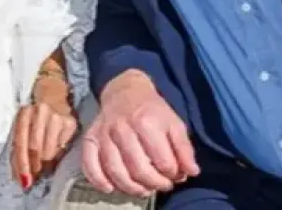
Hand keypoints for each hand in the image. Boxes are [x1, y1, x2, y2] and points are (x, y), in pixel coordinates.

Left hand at [10, 99, 78, 189]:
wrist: (54, 97)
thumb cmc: (34, 119)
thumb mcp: (22, 129)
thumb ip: (18, 150)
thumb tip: (20, 178)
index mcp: (23, 113)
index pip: (21, 142)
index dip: (22, 164)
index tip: (24, 180)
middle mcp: (40, 111)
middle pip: (35, 148)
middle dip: (34, 166)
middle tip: (35, 175)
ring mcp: (57, 115)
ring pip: (49, 150)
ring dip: (45, 162)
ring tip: (44, 162)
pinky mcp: (70, 122)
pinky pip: (62, 147)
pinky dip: (57, 154)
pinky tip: (54, 148)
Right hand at [80, 70, 198, 196]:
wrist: (125, 91)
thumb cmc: (152, 110)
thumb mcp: (174, 123)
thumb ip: (184, 149)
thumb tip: (192, 172)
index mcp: (146, 122)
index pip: (163, 161)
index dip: (172, 175)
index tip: (175, 176)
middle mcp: (123, 128)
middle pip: (138, 169)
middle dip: (154, 184)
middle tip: (162, 186)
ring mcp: (104, 134)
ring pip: (115, 171)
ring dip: (131, 188)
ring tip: (144, 190)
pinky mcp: (90, 138)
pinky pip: (89, 164)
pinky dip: (99, 180)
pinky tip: (111, 188)